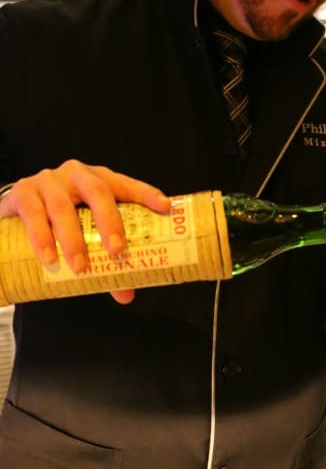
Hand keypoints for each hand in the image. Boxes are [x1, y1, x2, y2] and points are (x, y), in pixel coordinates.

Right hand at [0, 160, 169, 303]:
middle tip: (117, 250)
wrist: (16, 211)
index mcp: (98, 179)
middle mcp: (76, 174)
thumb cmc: (59, 218)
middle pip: (97, 191)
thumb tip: (126, 294)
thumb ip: (103, 258)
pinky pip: (34, 214)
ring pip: (63, 206)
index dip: (146, 193)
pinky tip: (49, 257)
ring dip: (73, 239)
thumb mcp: (83, 231)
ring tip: (79, 267)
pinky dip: (42, 237)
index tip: (165, 207)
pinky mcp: (23, 192)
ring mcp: (48, 181)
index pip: (126, 184)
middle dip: (110, 221)